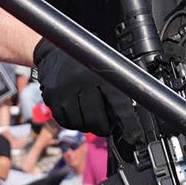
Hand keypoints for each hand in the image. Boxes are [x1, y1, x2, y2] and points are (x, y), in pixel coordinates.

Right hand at [31, 42, 152, 144]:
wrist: (55, 49)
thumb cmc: (87, 59)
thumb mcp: (107, 67)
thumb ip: (118, 89)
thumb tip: (127, 119)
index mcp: (102, 72)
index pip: (120, 106)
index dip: (129, 125)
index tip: (134, 136)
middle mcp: (82, 80)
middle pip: (97, 120)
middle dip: (105, 128)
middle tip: (107, 125)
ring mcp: (64, 89)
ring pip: (81, 124)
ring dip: (88, 125)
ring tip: (91, 115)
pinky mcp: (51, 97)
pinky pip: (65, 121)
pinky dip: (74, 123)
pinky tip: (77, 113)